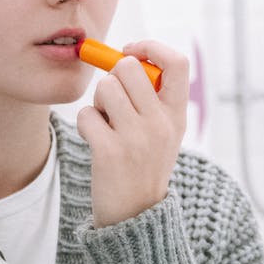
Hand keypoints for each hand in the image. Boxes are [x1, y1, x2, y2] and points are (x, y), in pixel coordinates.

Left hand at [76, 40, 188, 227]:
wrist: (135, 216)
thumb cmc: (143, 165)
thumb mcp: (164, 132)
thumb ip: (153, 98)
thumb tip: (126, 57)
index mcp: (177, 115)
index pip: (177, 63)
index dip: (151, 47)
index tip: (132, 52)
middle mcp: (161, 124)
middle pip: (129, 67)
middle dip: (113, 77)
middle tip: (114, 100)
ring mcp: (137, 138)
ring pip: (104, 87)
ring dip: (98, 102)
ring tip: (106, 123)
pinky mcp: (110, 152)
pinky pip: (86, 114)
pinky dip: (85, 124)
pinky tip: (96, 140)